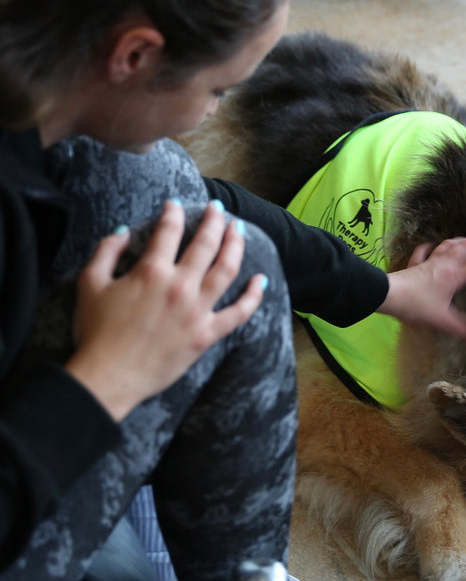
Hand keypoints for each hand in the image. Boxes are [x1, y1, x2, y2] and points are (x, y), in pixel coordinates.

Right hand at [65, 200, 265, 420]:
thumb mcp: (90, 284)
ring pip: (228, 269)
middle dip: (215, 220)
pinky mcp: (207, 334)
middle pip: (206, 243)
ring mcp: (198, 310)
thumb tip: (122, 231)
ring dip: (236, 245)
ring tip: (239, 230)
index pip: (169, 230)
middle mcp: (180, 286)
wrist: (109, 376)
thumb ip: (106, 252)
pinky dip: (254, 296)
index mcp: (152, 271)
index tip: (176, 204)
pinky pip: (239, 313)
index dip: (174, 213)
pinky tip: (261, 280)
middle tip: (219, 209)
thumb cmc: (95, 332)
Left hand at [377, 237, 465, 338]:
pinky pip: (424, 252)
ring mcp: (428, 263)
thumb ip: (461, 328)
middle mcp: (444, 265)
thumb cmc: (415, 305)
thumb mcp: (442, 320)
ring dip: (459, 242)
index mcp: (454, 276)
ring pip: (447, 246)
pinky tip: (432, 245)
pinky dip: (430, 247)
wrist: (389, 295)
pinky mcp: (415, 266)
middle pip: (465, 248)